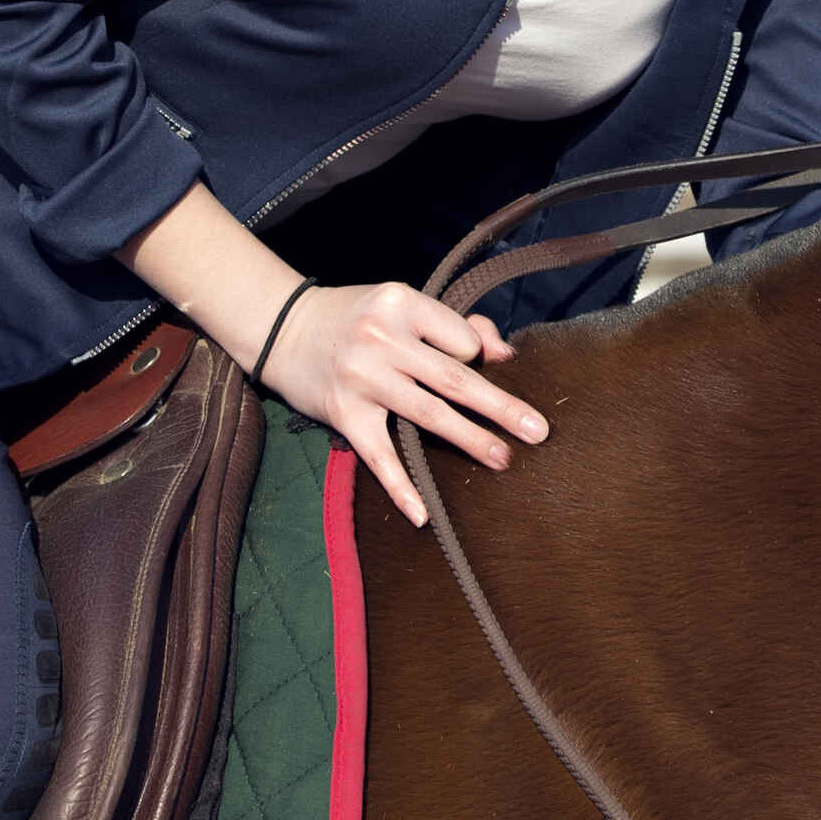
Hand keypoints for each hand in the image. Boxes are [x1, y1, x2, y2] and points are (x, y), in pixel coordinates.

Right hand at [255, 279, 548, 527]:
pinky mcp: (343, 414)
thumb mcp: (400, 305)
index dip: (479, 357)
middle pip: (454, 378)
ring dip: (470, 439)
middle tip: (538, 431)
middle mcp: (381, 339)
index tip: (482, 370)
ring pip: (428, 414)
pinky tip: (423, 514)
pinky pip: (379, 456)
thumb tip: (503, 355)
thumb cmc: (356, 318)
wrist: (282, 329)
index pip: (460, 340)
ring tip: (504, 459)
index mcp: (401, 305)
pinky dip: (401, 488)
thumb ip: (453, 324)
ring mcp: (361, 379)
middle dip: (500, 407)